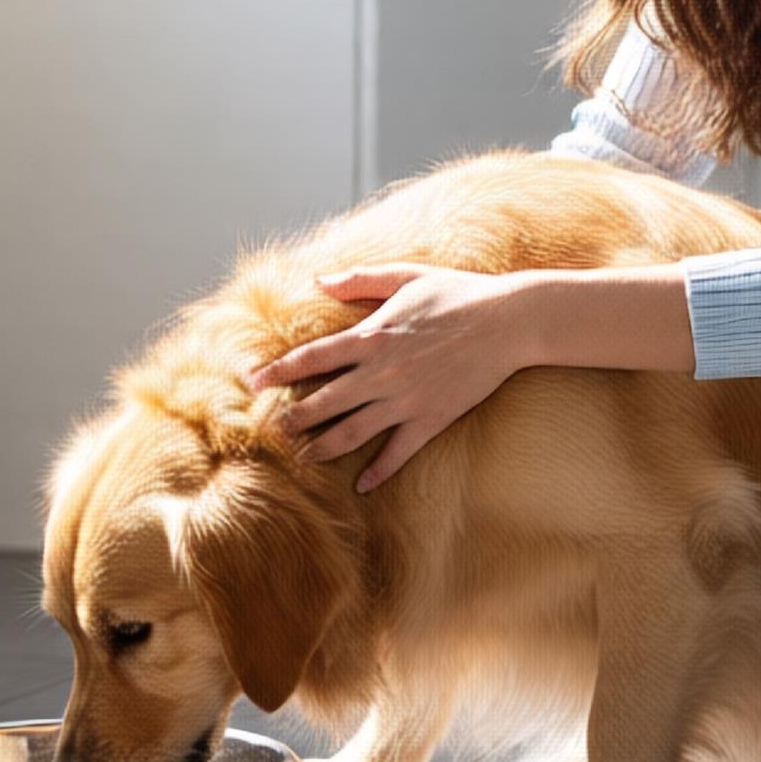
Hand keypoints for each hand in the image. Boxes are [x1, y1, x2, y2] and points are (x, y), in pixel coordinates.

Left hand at [245, 264, 525, 494]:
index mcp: (372, 336)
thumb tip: (317, 282)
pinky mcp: (431, 419)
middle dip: (293, 419)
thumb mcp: (406, 276)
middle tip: (272, 430)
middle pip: (323, 402)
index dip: (278, 371)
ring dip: (322, 447)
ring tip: (303, 457)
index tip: (253, 382)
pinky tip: (362, 485)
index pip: (311, 358)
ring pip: (352, 432)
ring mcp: (406, 400)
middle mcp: (382, 373)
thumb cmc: (457, 293)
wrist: (507, 322)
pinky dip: (378, 471)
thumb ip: (360, 280)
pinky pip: (397, 452)